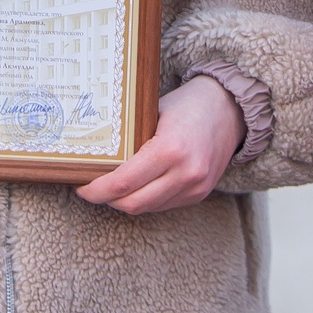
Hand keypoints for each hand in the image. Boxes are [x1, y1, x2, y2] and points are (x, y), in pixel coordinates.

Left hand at [74, 76, 245, 215]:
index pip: (123, 183)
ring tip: (109, 188)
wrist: (231, 108)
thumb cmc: (189, 104)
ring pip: (147, 208)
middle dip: (106, 200)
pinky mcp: (199, 194)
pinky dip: (145, 200)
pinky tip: (135, 187)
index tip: (81, 186)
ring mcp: (195, 187)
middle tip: (90, 188)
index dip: (96, 190)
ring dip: (125, 202)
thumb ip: (131, 137)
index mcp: (170, 149)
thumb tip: (97, 153)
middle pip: (132, 203)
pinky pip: (163, 205)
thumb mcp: (154, 112)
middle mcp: (185, 173)